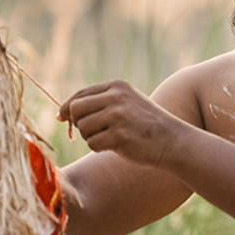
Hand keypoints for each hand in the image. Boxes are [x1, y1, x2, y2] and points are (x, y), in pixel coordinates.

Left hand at [57, 80, 182, 167]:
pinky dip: (99, 148)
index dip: (67, 107)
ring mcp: (118, 116)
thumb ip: (98, 103)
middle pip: (76, 109)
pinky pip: (92, 143)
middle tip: (92, 132)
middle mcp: (116, 97)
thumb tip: (62, 113)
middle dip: (79, 123)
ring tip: (109, 138)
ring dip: (90, 137)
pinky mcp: (119, 135)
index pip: (80, 94)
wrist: (172, 140)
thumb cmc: (144, 124)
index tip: (61, 117)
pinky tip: (115, 146)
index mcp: (116, 86)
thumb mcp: (125, 103)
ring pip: (83, 128)